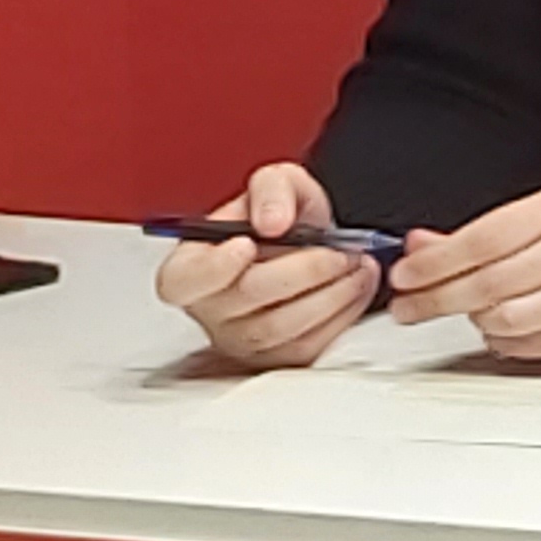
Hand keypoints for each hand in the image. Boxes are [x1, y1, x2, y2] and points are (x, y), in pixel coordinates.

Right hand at [154, 160, 379, 367]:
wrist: (311, 245)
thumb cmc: (281, 218)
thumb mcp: (274, 183)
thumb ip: (270, 189)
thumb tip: (271, 221)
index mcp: (190, 267)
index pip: (183, 281)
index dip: (215, 267)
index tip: (247, 244)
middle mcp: (209, 309)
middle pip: (249, 296)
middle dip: (305, 269)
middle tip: (340, 251)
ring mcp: (241, 340)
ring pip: (282, 327)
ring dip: (331, 293)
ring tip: (357, 264)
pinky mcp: (277, 357)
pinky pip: (307, 345)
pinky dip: (341, 313)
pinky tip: (357, 285)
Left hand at [387, 188, 540, 361]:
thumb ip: (484, 231)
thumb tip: (422, 245)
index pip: (482, 240)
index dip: (435, 262)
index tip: (405, 275)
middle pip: (487, 283)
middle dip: (436, 298)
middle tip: (408, 306)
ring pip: (504, 319)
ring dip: (473, 319)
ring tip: (462, 310)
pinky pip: (527, 345)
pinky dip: (502, 340)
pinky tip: (499, 326)